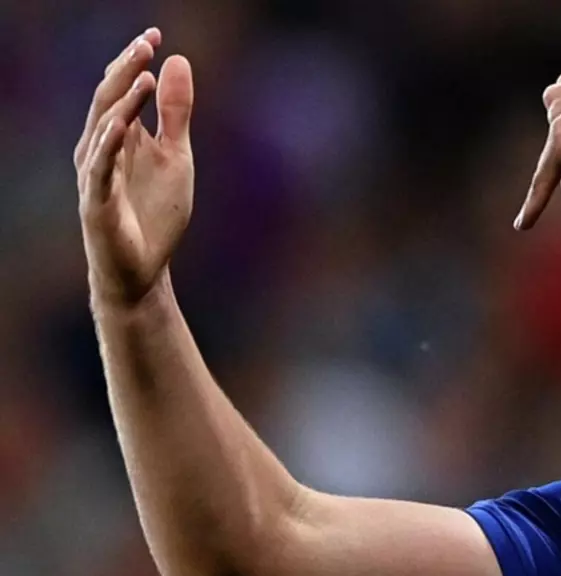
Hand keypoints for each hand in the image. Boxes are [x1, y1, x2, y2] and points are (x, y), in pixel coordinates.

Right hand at [75, 28, 195, 306]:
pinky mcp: (96, 201)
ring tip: (144, 74)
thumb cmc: (155, 213)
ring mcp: (96, 174)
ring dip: (122, 101)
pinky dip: (110, 144)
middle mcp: (101, 149)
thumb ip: (176, 113)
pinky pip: (101, 168)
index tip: (155, 33)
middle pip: (108, 100)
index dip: (135, 61)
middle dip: (126, 70)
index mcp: (120, 136)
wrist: (143, 270)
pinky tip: (123, 124)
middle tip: (146, 43)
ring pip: (103, 129)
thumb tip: (178, 60)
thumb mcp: (177, 156)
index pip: (121, 88)